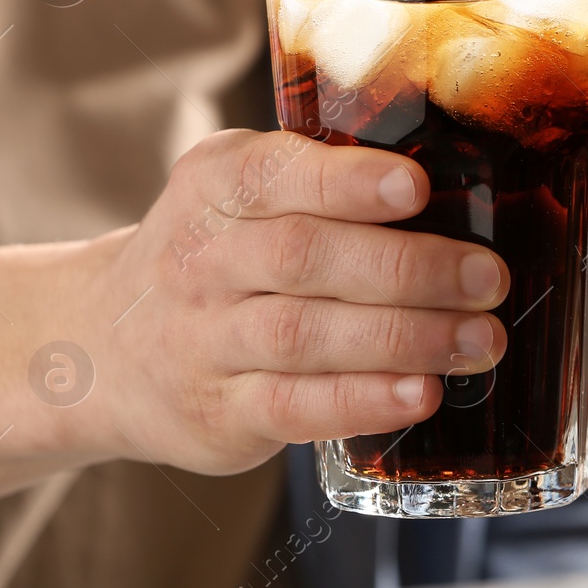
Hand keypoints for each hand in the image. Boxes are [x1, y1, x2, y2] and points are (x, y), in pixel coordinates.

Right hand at [77, 130, 508, 475]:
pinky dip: (364, 401)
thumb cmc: (217, 257)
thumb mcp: (240, 193)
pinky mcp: (219, 412)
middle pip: (304, 256)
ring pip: (305, 334)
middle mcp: (201, 258)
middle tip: (488, 277)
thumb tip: (465, 184)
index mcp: (215, 184)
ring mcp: (204, 340)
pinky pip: (295, 406)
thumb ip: (324, 181)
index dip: (348, 182)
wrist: (99, 350)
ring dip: (405, 337)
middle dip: (408, 267)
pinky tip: (422, 394)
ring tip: (479, 339)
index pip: (277, 174)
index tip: (416, 187)